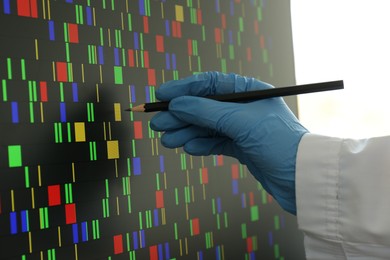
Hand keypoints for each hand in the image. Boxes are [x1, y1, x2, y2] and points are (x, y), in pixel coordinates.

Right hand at [150, 72, 307, 213]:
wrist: (302, 177)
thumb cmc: (279, 142)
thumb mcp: (241, 122)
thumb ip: (207, 111)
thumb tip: (178, 104)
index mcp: (249, 91)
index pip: (210, 84)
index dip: (184, 88)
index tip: (162, 95)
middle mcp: (244, 107)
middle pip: (204, 107)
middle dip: (181, 115)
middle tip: (158, 123)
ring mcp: (242, 128)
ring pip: (207, 126)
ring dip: (187, 132)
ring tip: (168, 140)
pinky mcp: (242, 147)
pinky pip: (216, 143)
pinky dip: (202, 145)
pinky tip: (189, 148)